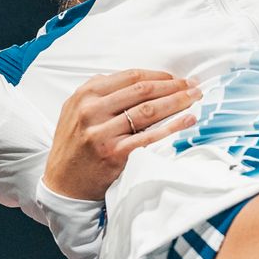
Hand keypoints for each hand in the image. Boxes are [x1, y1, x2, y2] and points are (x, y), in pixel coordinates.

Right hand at [43, 69, 202, 200]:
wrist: (62, 184)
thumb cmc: (74, 145)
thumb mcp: (77, 110)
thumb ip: (102, 93)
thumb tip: (142, 80)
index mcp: (85, 95)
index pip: (131, 77)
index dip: (159, 75)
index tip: (178, 78)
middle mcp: (92, 111)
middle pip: (143, 91)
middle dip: (173, 86)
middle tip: (194, 85)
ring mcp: (102, 133)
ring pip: (149, 110)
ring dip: (177, 101)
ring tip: (195, 98)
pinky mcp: (114, 154)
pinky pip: (149, 136)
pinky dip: (172, 126)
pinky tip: (188, 120)